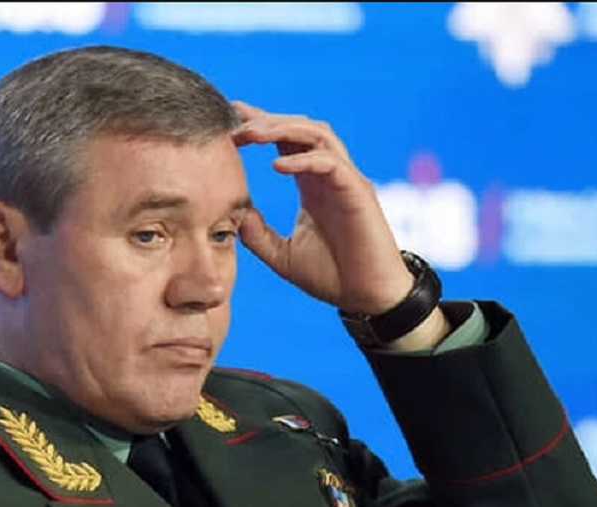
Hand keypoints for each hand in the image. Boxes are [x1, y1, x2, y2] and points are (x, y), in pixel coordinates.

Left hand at [231, 101, 413, 316]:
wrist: (366, 298)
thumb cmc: (331, 276)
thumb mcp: (281, 254)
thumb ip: (257, 233)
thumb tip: (232, 213)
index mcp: (311, 184)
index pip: (286, 141)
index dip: (260, 125)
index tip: (230, 118)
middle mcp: (329, 175)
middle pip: (300, 127)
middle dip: (266, 120)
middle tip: (235, 123)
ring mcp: (345, 180)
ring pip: (317, 134)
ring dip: (283, 128)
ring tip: (253, 134)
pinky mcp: (358, 192)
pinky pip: (330, 163)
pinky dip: (303, 159)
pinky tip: (277, 166)